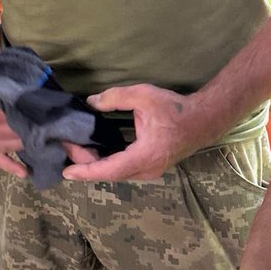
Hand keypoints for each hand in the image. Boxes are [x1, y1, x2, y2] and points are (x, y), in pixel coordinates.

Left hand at [62, 83, 210, 182]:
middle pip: (110, 173)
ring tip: (77, 149)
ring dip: (97, 164)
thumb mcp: (143, 95)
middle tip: (67, 147)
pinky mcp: (151, 166)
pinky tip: (97, 152)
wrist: (204, 119)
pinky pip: (125, 169)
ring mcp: (150, 170)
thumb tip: (91, 102)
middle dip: (86, 163)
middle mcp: (147, 169)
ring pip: (118, 173)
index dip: (86, 171)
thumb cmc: (175, 108)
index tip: (67, 172)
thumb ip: (115, 98)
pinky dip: (108, 162)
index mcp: (145, 156)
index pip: (110, 169)